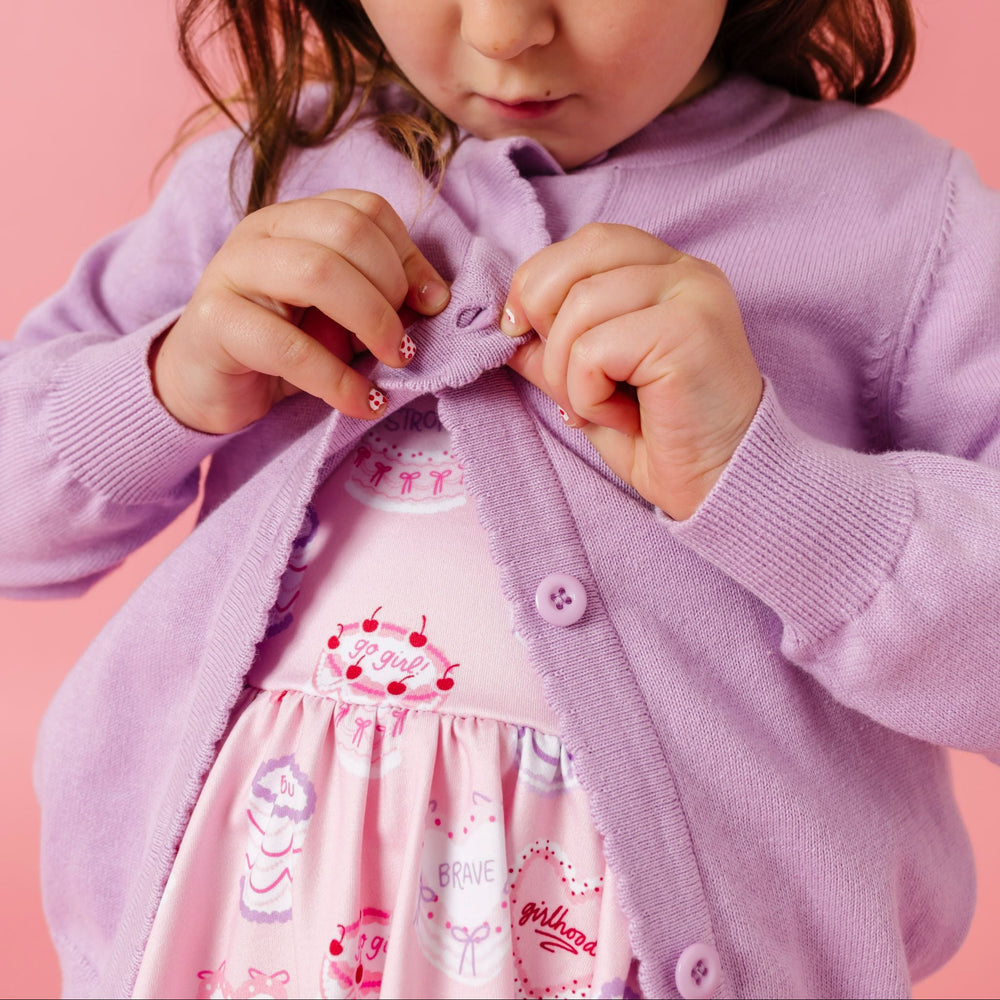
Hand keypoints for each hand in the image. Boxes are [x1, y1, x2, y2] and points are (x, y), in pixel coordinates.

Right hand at [152, 190, 449, 433]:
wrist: (206, 387)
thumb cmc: (282, 348)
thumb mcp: (340, 317)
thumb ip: (381, 298)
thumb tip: (437, 298)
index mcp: (296, 219)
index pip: (365, 209)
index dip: (409, 256)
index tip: (431, 305)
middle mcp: (262, 232)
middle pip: (347, 232)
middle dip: (392, 291)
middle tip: (406, 343)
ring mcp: (233, 271)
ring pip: (318, 273)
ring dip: (371, 322)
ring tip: (393, 362)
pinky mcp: (215, 321)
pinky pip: (288, 346)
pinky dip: (337, 380)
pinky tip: (362, 402)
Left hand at [502, 223, 762, 519]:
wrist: (722, 486)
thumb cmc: (662, 439)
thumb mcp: (590, 384)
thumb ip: (552, 347)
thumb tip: (505, 324)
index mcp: (669, 273)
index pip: (590, 241)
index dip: (540, 280)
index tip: (521, 333)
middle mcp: (688, 272)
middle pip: (580, 256)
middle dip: (542, 317)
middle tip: (559, 378)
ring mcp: (693, 296)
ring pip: (580, 307)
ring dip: (567, 373)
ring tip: (599, 408)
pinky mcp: (689, 330)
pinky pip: (594, 350)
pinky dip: (587, 393)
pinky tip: (620, 416)